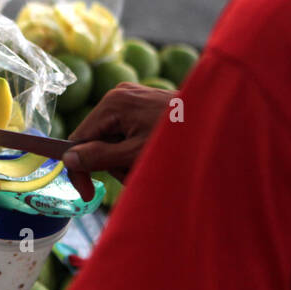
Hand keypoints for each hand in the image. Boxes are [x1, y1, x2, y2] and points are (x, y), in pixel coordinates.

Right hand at [63, 83, 174, 200]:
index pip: (79, 138)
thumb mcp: (135, 154)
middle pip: (97, 140)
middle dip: (113, 164)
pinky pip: (129, 133)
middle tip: (135, 172)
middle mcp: (119, 95)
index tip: (87, 193)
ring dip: (126, 160)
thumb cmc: (179, 140)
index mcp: (113, 103)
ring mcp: (134, 98)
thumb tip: (68, 160)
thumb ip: (99, 158)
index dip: (80, 168)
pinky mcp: (146, 105)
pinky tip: (153, 153)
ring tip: (150, 163)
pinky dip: (137, 150)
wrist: (222, 123)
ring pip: (114, 140)